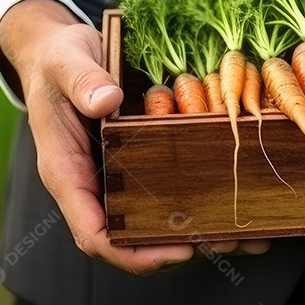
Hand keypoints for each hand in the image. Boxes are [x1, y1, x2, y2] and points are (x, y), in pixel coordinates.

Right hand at [0, 0, 270, 273]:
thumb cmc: (56, 61)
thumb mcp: (64, 62)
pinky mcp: (138, 163)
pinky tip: (240, 199)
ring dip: (200, 232)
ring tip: (248, 236)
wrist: (58, 53)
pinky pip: (167, 191)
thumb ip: (82, 80)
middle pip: (132, 238)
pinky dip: (201, 201)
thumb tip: (107, 101)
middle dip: (179, 248)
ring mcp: (117, 177)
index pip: (94, 233)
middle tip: (228, 243)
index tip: (178, 250)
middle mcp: (93, 185)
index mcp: (67, 172)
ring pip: (155, 221)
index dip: (134, 252)